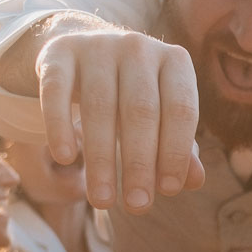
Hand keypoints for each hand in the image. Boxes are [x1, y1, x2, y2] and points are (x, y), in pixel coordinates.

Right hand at [30, 16, 205, 211]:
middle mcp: (138, 47)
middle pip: (140, 111)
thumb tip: (194, 181)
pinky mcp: (59, 52)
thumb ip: (178, 146)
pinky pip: (57, 91)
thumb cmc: (133, 94)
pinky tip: (65, 158)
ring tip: (102, 201)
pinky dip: (59, 125)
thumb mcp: (161, 115)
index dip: (175, 152)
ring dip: (101, 159)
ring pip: (99, 106)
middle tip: (136, 206)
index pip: (181, 110)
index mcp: (174, 61)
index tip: (167, 191)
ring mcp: (97, 46)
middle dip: (139, 164)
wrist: (84, 51)